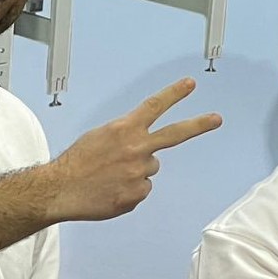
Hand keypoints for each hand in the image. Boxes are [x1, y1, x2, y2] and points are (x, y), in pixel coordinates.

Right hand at [48, 77, 222, 220]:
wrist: (60, 189)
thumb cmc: (76, 163)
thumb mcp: (99, 136)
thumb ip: (126, 136)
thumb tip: (145, 146)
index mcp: (124, 129)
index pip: (153, 106)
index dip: (174, 94)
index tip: (190, 84)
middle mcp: (136, 148)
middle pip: (174, 134)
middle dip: (198, 125)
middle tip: (217, 119)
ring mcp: (139, 172)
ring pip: (150, 168)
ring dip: (136, 171)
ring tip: (111, 175)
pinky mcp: (137, 194)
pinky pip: (142, 189)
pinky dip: (130, 190)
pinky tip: (111, 189)